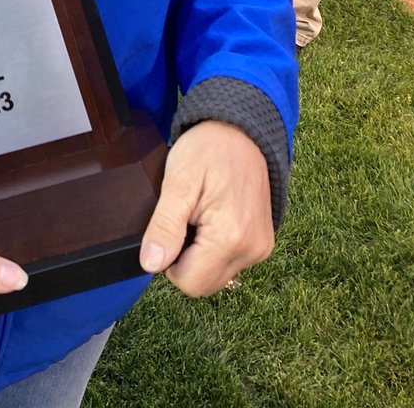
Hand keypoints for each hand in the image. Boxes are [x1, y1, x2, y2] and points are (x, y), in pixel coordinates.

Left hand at [139, 121, 273, 296]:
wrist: (240, 130)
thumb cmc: (208, 149)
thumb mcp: (178, 181)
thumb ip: (164, 225)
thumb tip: (151, 264)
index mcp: (232, 238)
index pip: (189, 282)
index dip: (169, 260)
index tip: (172, 225)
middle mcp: (253, 250)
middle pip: (204, 284)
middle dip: (185, 258)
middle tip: (185, 218)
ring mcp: (261, 248)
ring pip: (216, 275)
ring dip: (200, 254)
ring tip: (199, 215)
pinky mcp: (262, 243)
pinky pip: (230, 262)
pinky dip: (215, 248)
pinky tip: (212, 218)